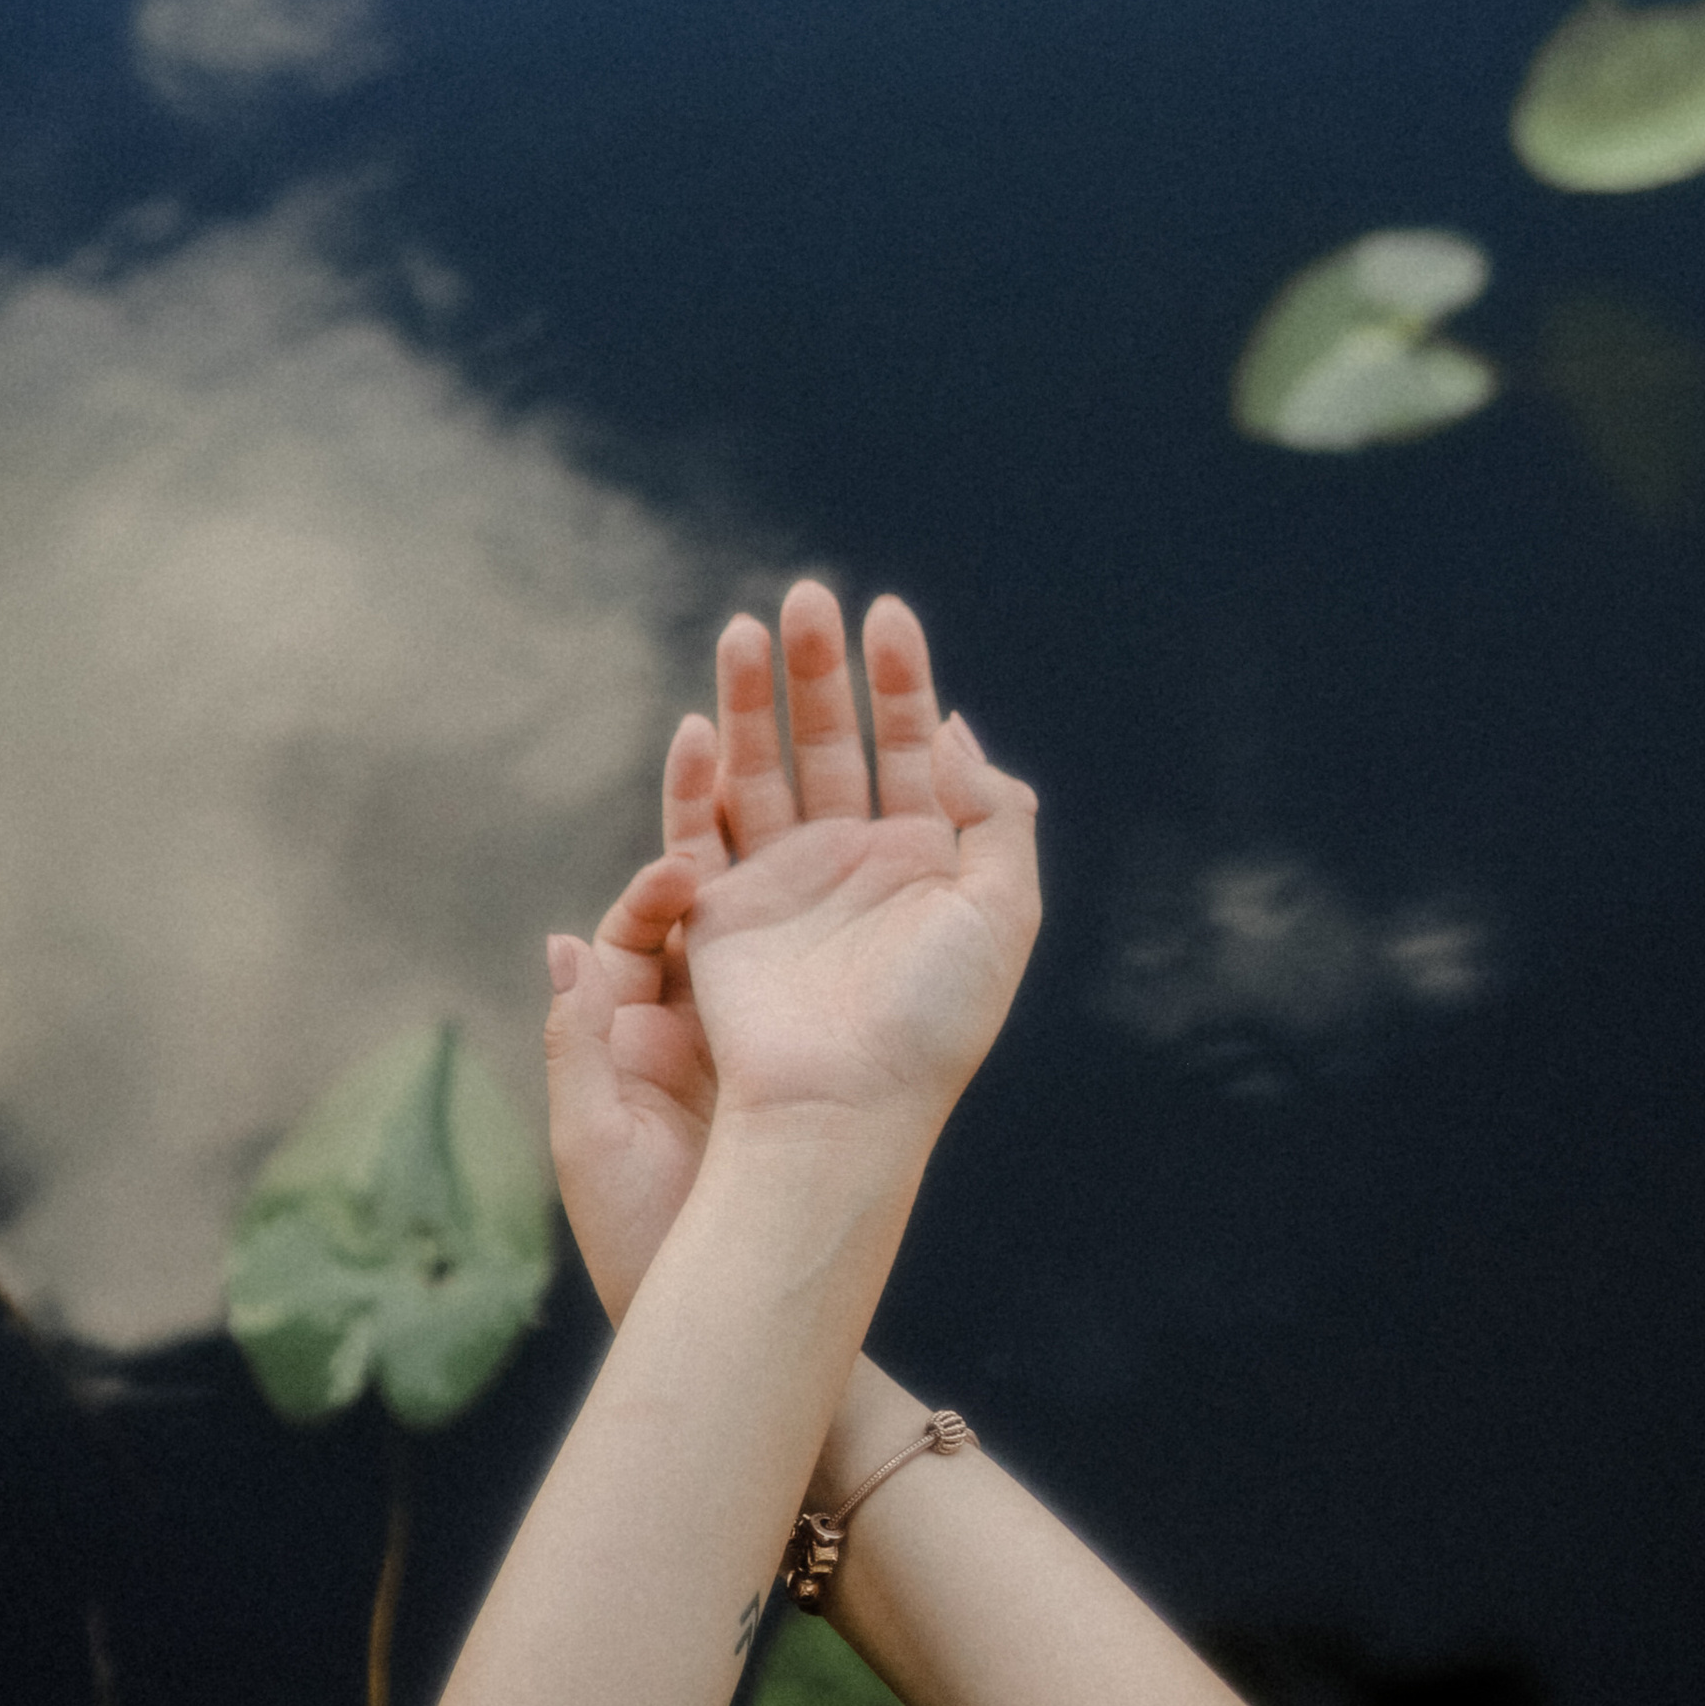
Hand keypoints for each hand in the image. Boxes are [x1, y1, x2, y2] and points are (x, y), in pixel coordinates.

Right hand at [543, 582, 1037, 1321]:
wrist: (844, 1110)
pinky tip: (704, 722)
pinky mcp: (721, 914)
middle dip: (821, 667)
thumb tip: (954, 728)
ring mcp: (786, 883)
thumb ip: (995, 812)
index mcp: (925, 861)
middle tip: (806, 595)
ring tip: (746, 625)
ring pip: (766, 766)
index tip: (887, 611)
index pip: (910, 744)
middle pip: (831, 740)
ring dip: (757, 695)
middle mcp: (853, 862)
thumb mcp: (1002, 910)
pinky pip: (706, 826)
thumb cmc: (932, 1022)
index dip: (900, 677)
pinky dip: (702, 774)